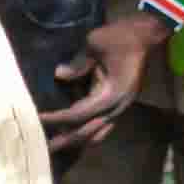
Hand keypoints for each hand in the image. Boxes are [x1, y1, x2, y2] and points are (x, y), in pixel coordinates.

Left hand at [38, 14, 162, 154]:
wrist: (144, 35)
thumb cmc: (119, 38)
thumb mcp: (95, 44)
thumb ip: (77, 64)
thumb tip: (58, 75)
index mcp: (111, 95)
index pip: (78, 114)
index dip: (57, 119)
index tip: (38, 120)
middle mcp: (117, 107)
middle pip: (88, 133)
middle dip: (66, 140)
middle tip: (45, 148)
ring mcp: (120, 108)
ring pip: (98, 133)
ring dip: (79, 139)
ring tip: (58, 143)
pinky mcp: (119, 104)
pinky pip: (102, 124)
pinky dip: (87, 130)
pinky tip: (73, 130)